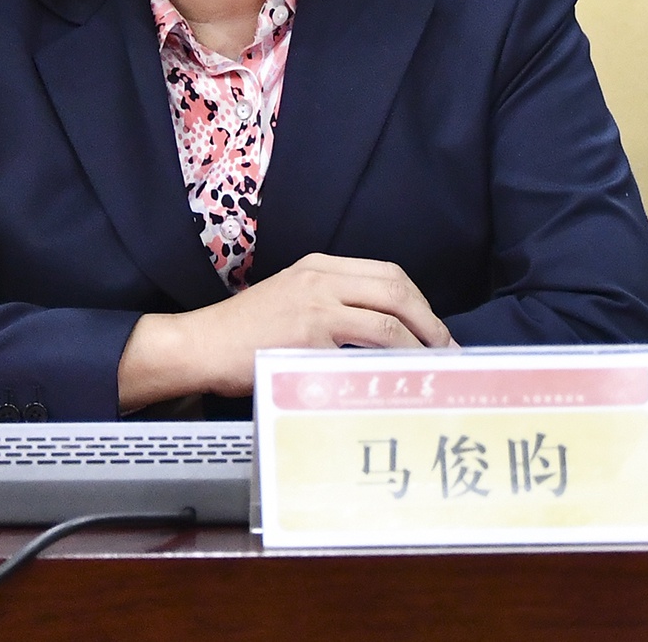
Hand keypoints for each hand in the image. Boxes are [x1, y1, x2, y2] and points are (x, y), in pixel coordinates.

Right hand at [116, 253, 454, 407]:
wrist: (200, 345)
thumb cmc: (242, 331)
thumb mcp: (290, 299)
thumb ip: (331, 304)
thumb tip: (381, 333)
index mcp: (318, 267)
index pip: (388, 274)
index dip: (419, 303)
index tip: (434, 328)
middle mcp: (320, 280)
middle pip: (397, 290)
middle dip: (430, 322)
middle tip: (447, 350)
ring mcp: (315, 308)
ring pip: (388, 320)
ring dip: (419, 346)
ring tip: (433, 368)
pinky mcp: (308, 338)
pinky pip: (362, 350)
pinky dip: (388, 365)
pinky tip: (397, 381)